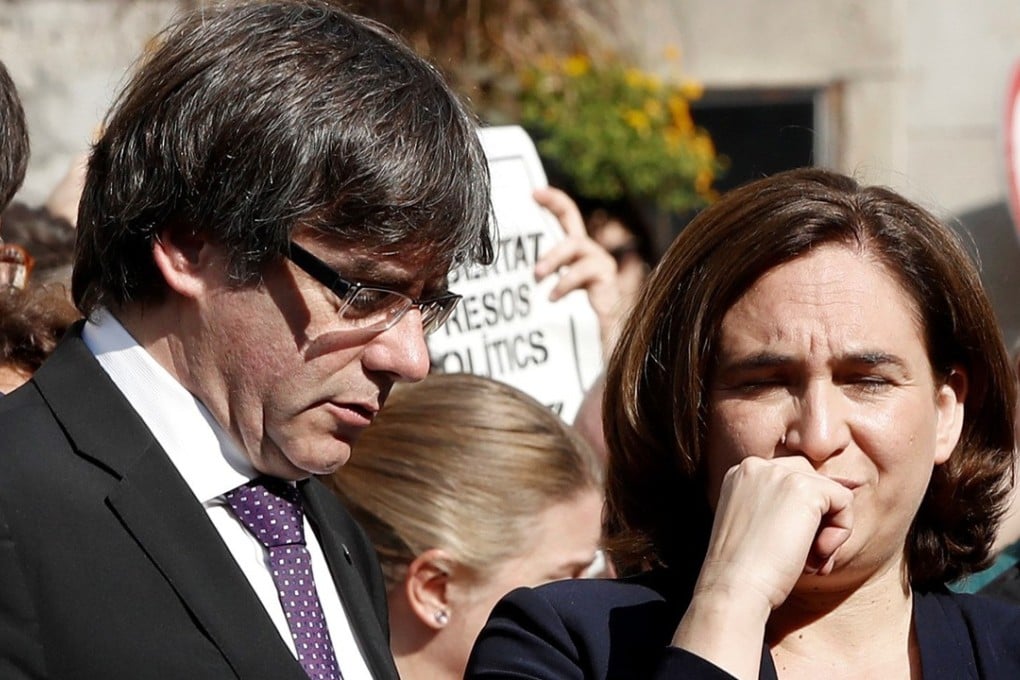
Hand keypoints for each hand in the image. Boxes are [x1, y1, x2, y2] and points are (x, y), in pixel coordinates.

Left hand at [532, 187, 623, 356]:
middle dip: (556, 204)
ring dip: (553, 257)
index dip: (553, 201)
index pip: (566, 218)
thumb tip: (502, 273)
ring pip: (576, 245)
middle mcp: (588, 253)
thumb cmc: (569, 319)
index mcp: (573, 254)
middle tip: (533, 199)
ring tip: (536, 276)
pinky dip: (565, 282)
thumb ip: (538, 278)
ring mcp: (600, 265)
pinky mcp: (608, 280)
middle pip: (573, 219)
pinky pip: (585, 271)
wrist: (597, 346)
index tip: (533, 191)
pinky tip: (552, 297)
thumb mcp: (549, 292)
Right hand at [701, 456, 854, 607]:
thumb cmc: (743, 570)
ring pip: (829, 492)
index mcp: (740, 474)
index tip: (788, 549)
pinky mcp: (805, 487)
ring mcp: (780, 473)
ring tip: (812, 560)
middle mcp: (757, 466)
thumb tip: (831, 501)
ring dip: (828, 529)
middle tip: (807, 558)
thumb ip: (779, 508)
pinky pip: (844, 502)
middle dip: (817, 520)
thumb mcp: (755, 527)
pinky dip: (840, 533)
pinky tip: (818, 554)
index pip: (788, 480)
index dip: (799, 516)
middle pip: (811, 480)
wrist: (734, 586)